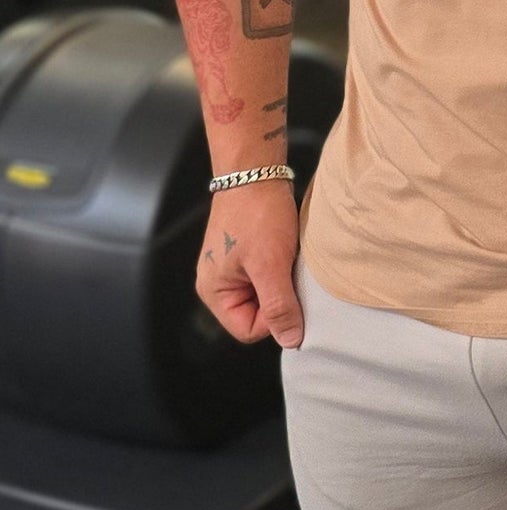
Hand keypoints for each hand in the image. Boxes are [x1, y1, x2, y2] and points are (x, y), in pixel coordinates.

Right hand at [196, 180, 302, 348]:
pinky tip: (286, 247)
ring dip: (282, 278)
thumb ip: (280, 306)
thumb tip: (291, 341)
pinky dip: (281, 264)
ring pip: (266, 292)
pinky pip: (268, 272)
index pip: (248, 330)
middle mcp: (219, 282)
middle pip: (257, 313)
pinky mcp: (247, 251)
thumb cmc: (257, 213)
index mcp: (214, 292)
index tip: (288, 293)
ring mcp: (232, 266)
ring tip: (286, 255)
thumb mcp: (271, 265)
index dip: (274, 318)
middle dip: (279, 295)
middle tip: (287, 269)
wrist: (256, 169)